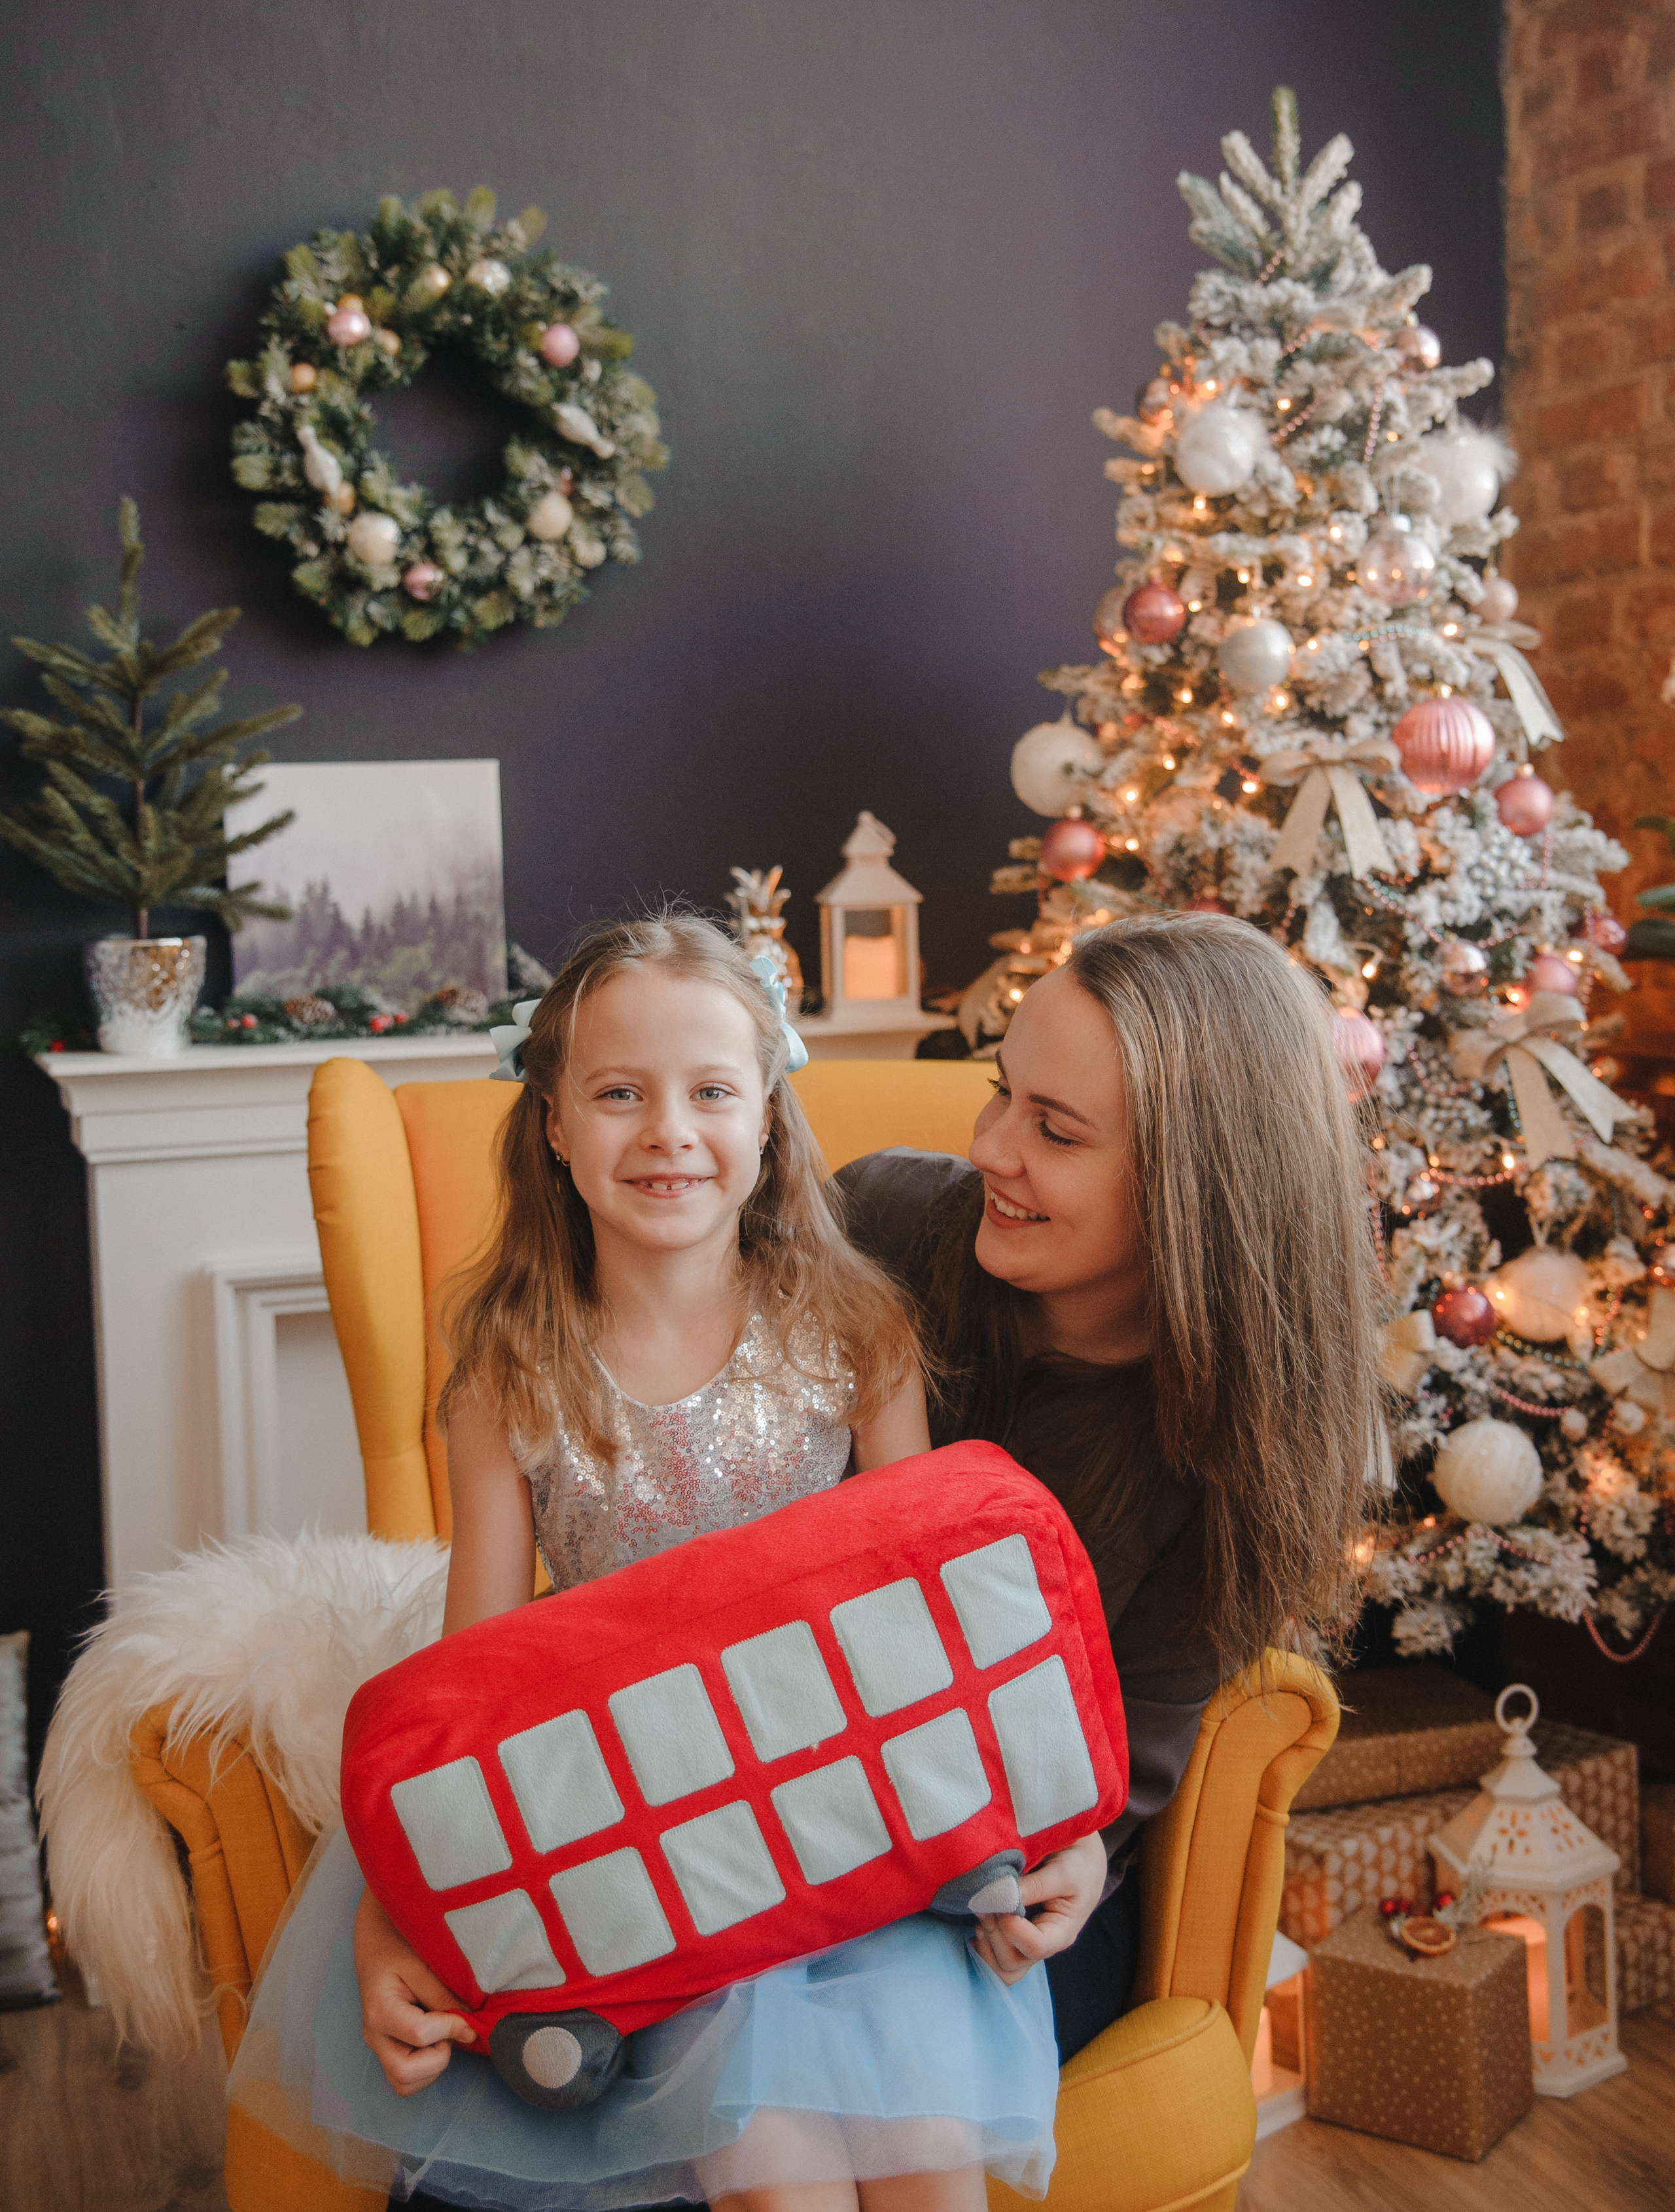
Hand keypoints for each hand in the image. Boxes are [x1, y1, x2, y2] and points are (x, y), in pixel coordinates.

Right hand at [354, 1886, 475, 2093]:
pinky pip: (406, 2077)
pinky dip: (426, 2067)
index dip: (451, 2027)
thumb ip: (445, 1996)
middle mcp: (374, 2035)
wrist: (376, 1936)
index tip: (468, 2014)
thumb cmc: (399, 1943)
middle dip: (437, 2058)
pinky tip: (436, 2036)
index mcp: (380, 2010)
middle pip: (404, 2075)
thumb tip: (472, 2029)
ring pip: (404, 2084)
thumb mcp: (422, 1962)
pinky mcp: (387, 2047)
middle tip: (450, 2028)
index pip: (420, 2035)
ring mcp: (378, 2045)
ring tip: (442, 2032)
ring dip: (432, 2066)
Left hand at [971, 1833, 1107, 1985]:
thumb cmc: (1078, 1865)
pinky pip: (996, 1954)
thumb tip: (1003, 1894)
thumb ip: (1036, 1885)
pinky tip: (978, 1923)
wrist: (1082, 1859)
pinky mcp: (1017, 1935)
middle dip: (994, 1936)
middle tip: (985, 1906)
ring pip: (1002, 1965)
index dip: (1011, 1927)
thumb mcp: (1063, 1871)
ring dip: (985, 1944)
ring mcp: (1029, 1942)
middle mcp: (1045, 1944)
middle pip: (1012, 1963)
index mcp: (1061, 1932)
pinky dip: (983, 1943)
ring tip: (981, 1915)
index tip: (1002, 1900)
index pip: (1033, 1946)